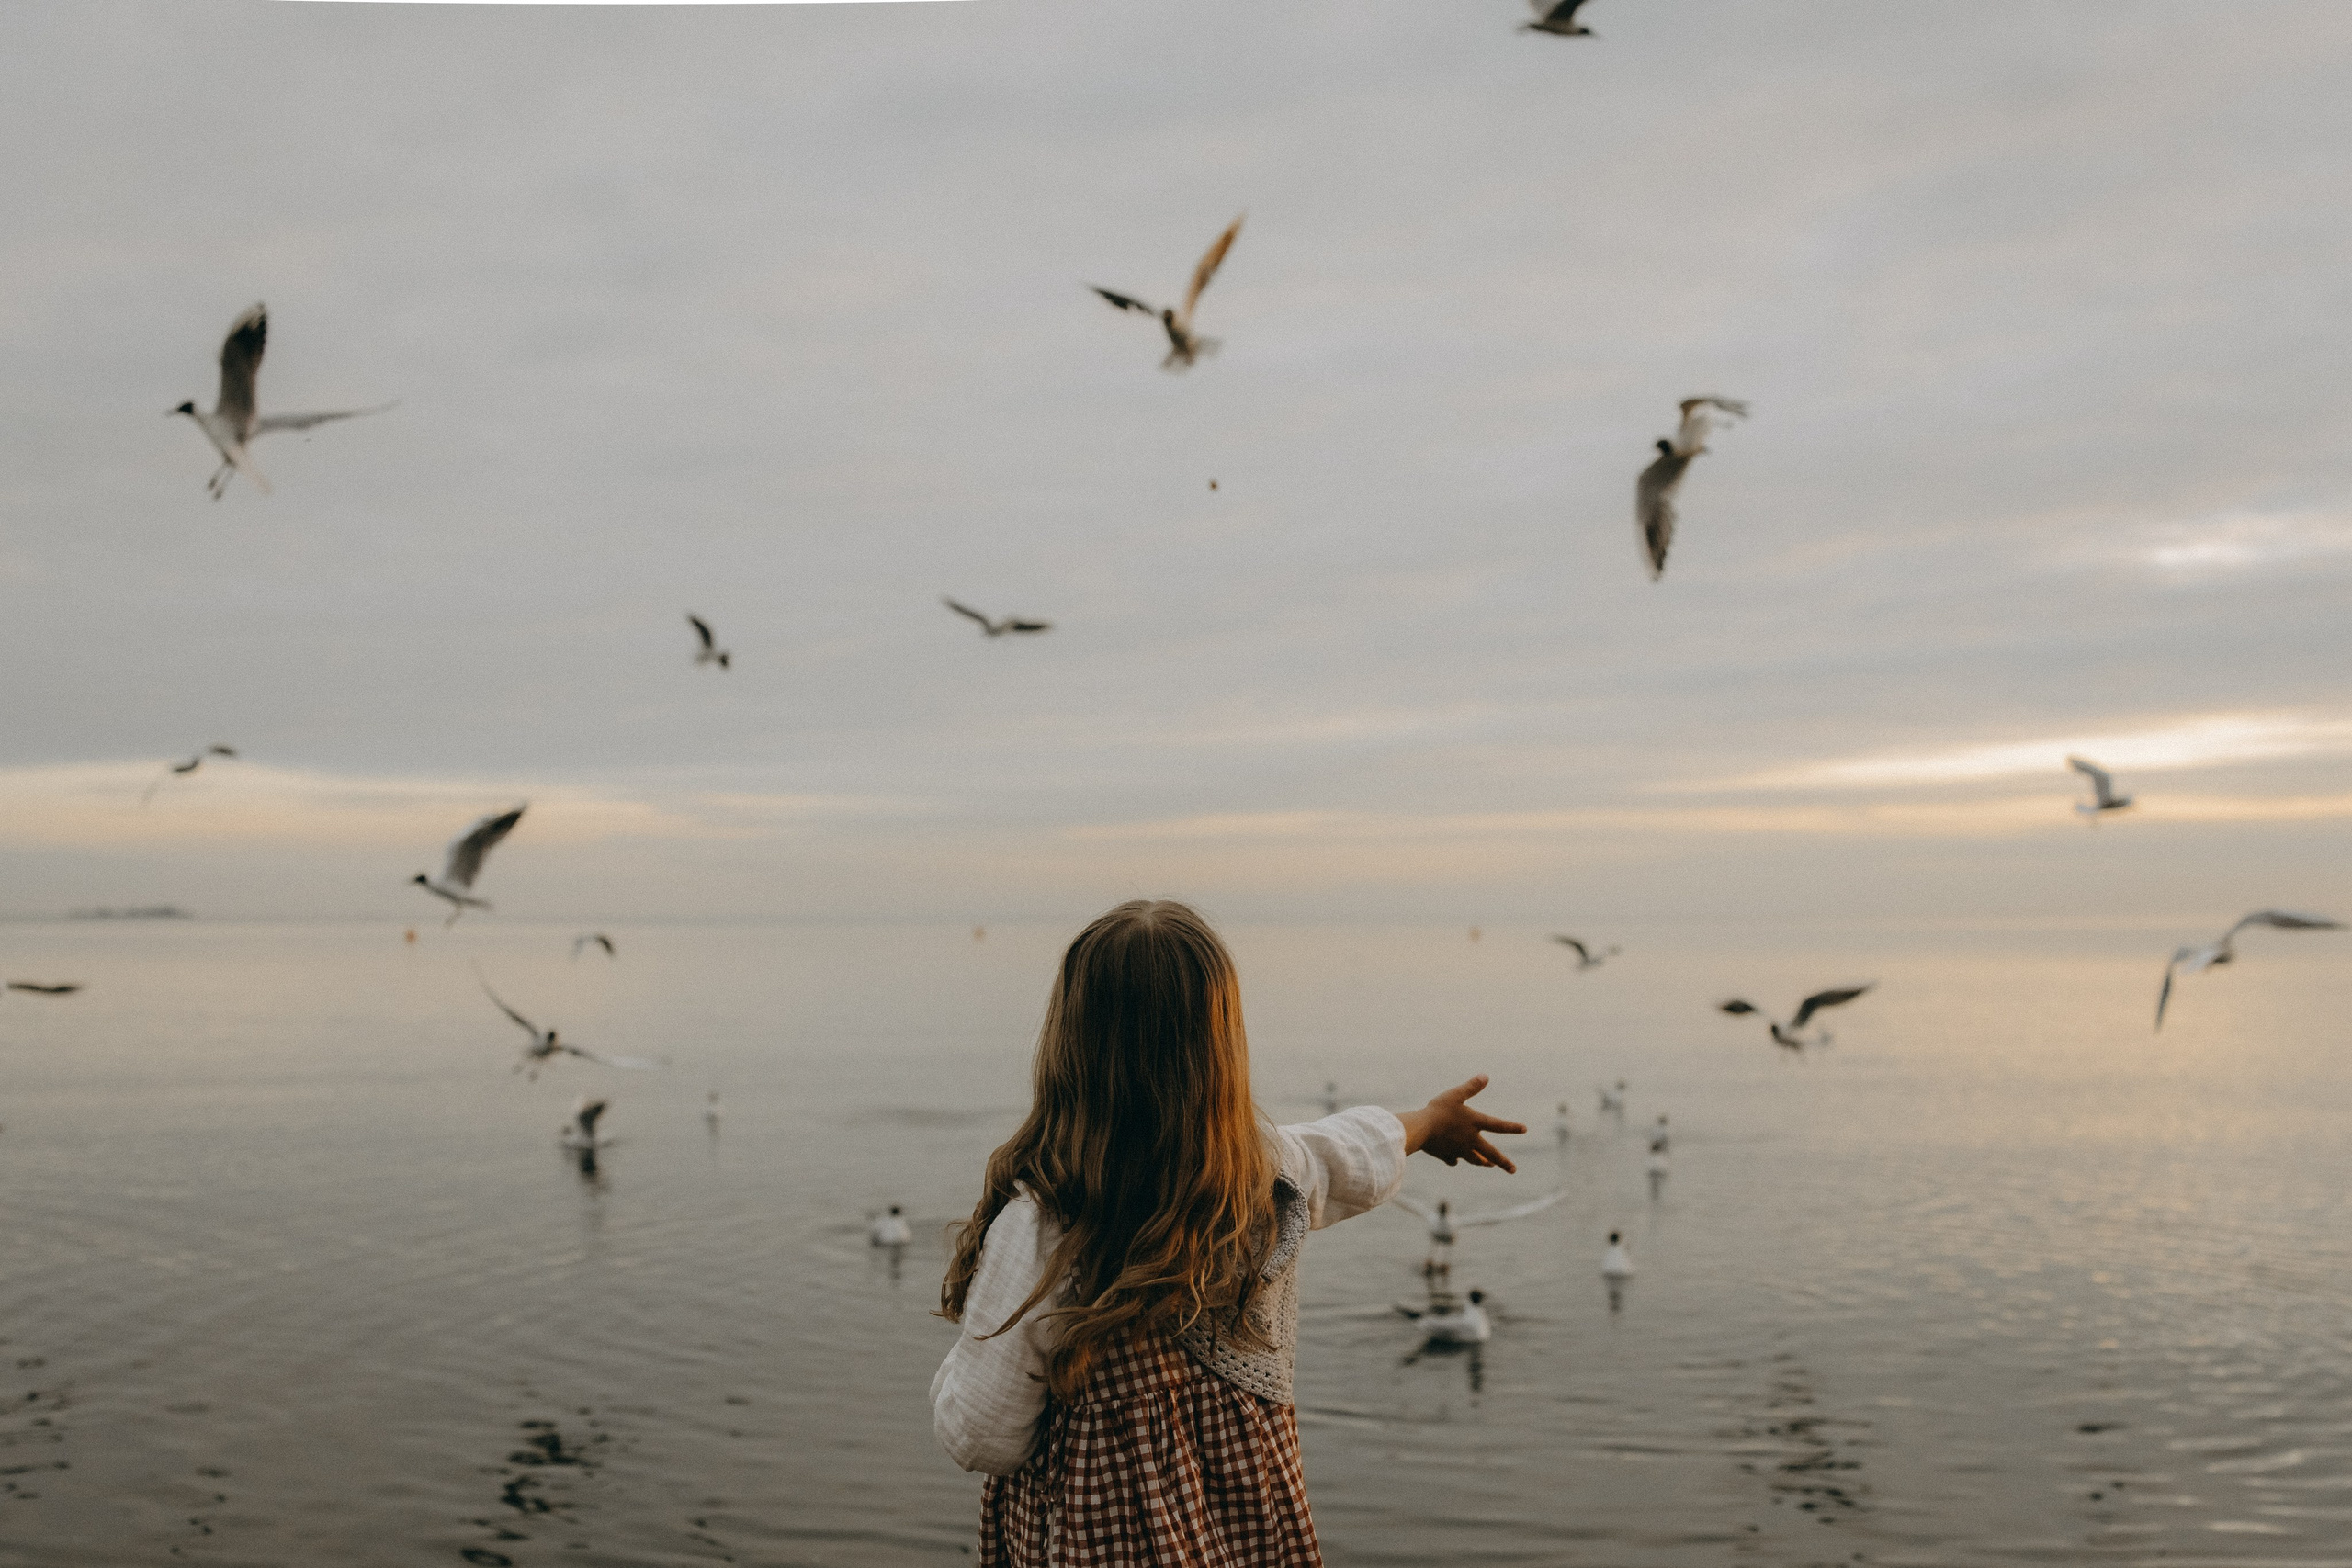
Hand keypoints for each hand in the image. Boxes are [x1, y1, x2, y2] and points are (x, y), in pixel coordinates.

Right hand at [1397, 1075, 1524, 1172]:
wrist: (1420, 1130)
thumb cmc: (1438, 1110)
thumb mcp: (1455, 1095)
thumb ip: (1471, 1086)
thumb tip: (1486, 1076)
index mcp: (1475, 1124)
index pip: (1498, 1125)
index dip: (1512, 1127)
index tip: (1525, 1129)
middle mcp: (1470, 1140)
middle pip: (1490, 1153)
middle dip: (1503, 1162)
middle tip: (1513, 1170)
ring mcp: (1459, 1150)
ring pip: (1475, 1159)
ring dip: (1483, 1162)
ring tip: (1489, 1164)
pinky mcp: (1446, 1156)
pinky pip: (1454, 1160)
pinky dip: (1456, 1159)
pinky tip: (1455, 1160)